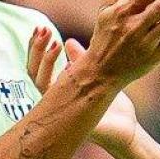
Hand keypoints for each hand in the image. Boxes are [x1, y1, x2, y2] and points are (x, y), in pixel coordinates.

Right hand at [26, 32, 140, 156]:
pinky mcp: (66, 114)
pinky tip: (64, 59)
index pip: (37, 67)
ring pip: (39, 81)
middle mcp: (55, 97)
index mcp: (60, 88)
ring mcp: (59, 106)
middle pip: (32, 72)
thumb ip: (81, 60)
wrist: (127, 130)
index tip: (42, 29)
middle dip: (34, 49)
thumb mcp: (98, 75)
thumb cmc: (113, 106)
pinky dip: (54, 73)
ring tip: (53, 40)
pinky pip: (52, 95)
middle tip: (43, 29)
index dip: (36, 48)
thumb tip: (69, 41)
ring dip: (42, 58)